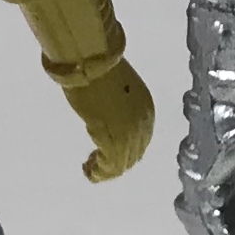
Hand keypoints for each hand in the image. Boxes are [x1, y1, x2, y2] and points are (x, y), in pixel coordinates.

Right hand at [65, 58, 155, 182]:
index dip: (125, 152)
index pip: (141, 141)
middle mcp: (143, 124)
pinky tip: (88, 169)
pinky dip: (100, 171)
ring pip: (123, 163)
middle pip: (133, 155)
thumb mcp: (116, 91)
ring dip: (106, 171)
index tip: (106, 155)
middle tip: (94, 166)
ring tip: (90, 170)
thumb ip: (119, 108)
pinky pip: (111, 165)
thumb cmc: (98, 71)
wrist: (91, 63)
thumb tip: (110, 119)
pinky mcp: (114, 139)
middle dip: (116, 165)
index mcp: (146, 110)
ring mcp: (130, 132)